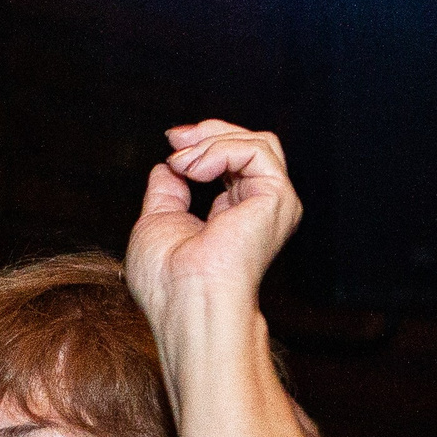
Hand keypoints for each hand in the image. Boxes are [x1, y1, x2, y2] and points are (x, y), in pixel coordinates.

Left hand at [126, 120, 302, 332]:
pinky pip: (255, 150)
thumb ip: (168, 190)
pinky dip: (220, 150)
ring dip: (211, 142)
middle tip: (175, 139)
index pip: (232, 162)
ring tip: (182, 164)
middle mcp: (258, 209)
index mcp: (234, 216)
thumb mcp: (158, 221)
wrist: (185, 303)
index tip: (171, 142)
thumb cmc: (169, 282)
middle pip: (251, 144)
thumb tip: (168, 165)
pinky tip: (196, 169)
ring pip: (258, 142)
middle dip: (209, 133)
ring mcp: (272, 204)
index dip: (203, 143)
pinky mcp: (278, 199)